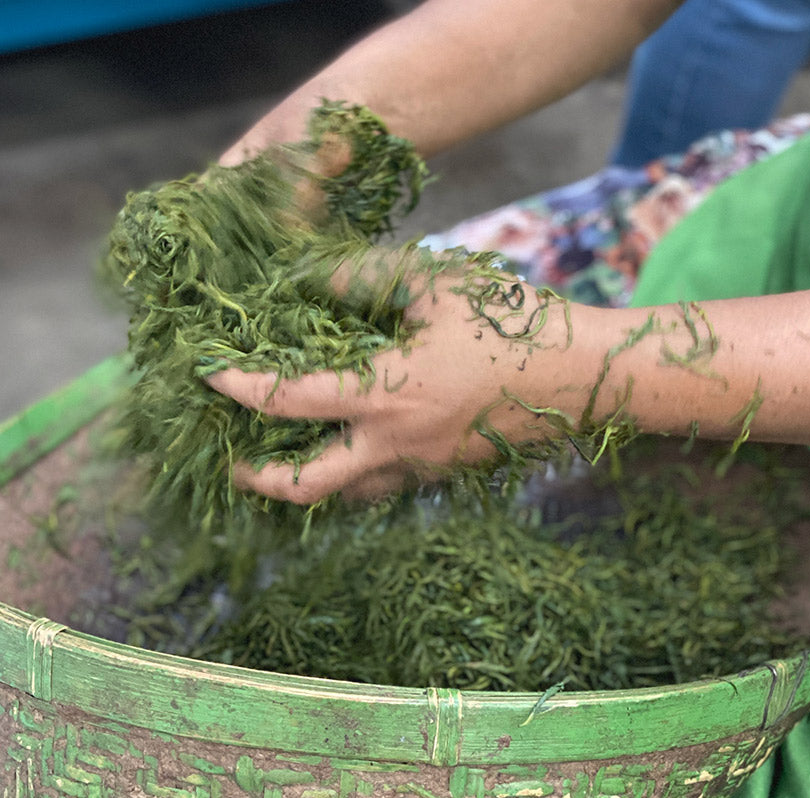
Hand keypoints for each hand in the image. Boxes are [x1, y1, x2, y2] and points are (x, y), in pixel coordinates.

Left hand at [207, 251, 596, 502]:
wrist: (586, 379)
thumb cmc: (516, 326)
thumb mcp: (439, 286)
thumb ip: (367, 277)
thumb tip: (311, 276)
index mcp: (386, 395)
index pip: (291, 400)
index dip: (240, 389)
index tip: (208, 377)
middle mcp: (397, 444)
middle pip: (309, 485)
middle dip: (261, 480)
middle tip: (233, 463)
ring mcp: (425, 467)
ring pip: (349, 494)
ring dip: (311, 483)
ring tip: (290, 458)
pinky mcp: (450, 471)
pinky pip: (389, 486)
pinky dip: (358, 476)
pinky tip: (359, 447)